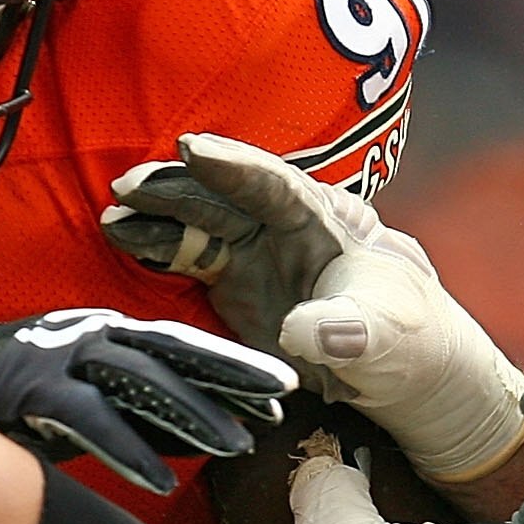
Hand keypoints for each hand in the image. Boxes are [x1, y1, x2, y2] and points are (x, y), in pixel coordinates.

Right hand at [0, 309, 292, 494]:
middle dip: (230, 375)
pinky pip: (88, 419)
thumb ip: (134, 414)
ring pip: (140, 380)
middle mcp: (87, 336)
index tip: (278, 392)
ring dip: (191, 413)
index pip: (180, 346)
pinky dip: (126, 448)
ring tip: (237, 444)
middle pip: (173, 351)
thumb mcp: (80, 402)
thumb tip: (196, 438)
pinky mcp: (28, 388)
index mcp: (102, 334)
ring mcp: (57, 356)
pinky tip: (160, 481)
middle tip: (280, 402)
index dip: (230, 367)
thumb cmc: (1, 399)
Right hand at [102, 135, 523, 481]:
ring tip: (114, 216)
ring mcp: (258, 254)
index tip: (193, 149)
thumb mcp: (385, 338)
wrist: (406, 374)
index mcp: (327, 222)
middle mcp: (286, 229)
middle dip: (178, 187)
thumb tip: (306, 333)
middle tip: (129, 185)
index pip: (276, 185)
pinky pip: (191, 257)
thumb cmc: (409, 342)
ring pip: (201, 222)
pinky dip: (158, 246)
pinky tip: (124, 240)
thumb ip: (346, 330)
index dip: (235, 166)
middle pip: (226, 197)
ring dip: (158, 215)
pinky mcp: (237, 285)